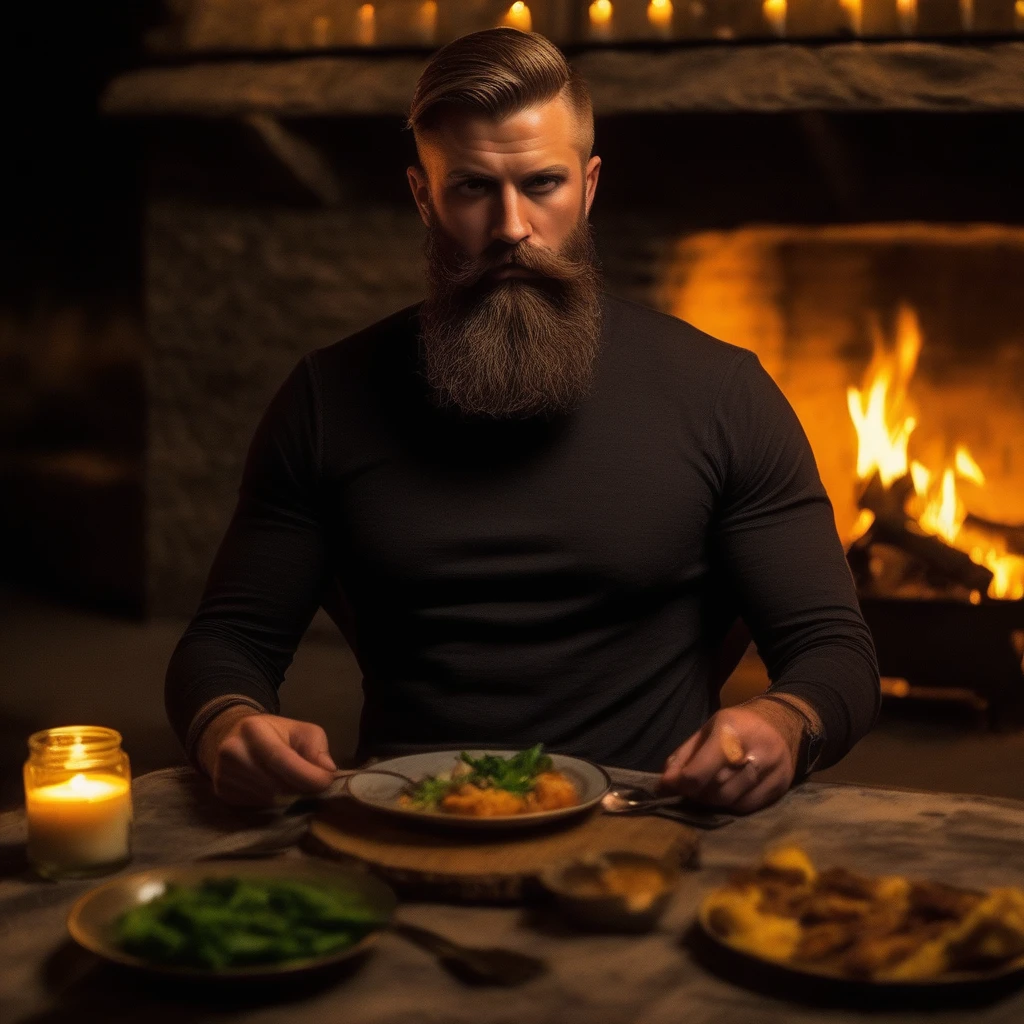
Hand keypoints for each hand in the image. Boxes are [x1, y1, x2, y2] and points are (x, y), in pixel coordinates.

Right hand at [197, 706, 336, 806]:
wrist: (233, 737)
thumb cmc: (274, 733)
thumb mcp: (301, 730)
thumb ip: (317, 747)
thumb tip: (328, 771)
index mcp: (253, 730)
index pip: (281, 759)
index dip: (308, 775)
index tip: (327, 781)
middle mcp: (233, 752)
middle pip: (276, 783)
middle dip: (300, 787)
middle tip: (310, 782)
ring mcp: (223, 774)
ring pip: (268, 798)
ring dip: (287, 796)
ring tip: (291, 782)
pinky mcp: (222, 792)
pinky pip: (256, 806)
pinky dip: (272, 802)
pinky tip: (273, 788)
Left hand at [659, 701, 802, 813]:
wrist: (784, 722)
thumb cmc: (738, 726)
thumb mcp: (707, 730)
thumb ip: (683, 756)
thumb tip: (664, 785)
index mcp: (730, 731)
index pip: (700, 771)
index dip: (681, 784)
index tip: (670, 786)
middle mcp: (755, 750)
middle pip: (715, 789)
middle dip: (697, 792)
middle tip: (690, 788)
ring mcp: (772, 770)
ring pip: (731, 801)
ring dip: (713, 801)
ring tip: (709, 789)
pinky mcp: (781, 786)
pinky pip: (748, 807)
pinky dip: (732, 804)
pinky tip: (729, 793)